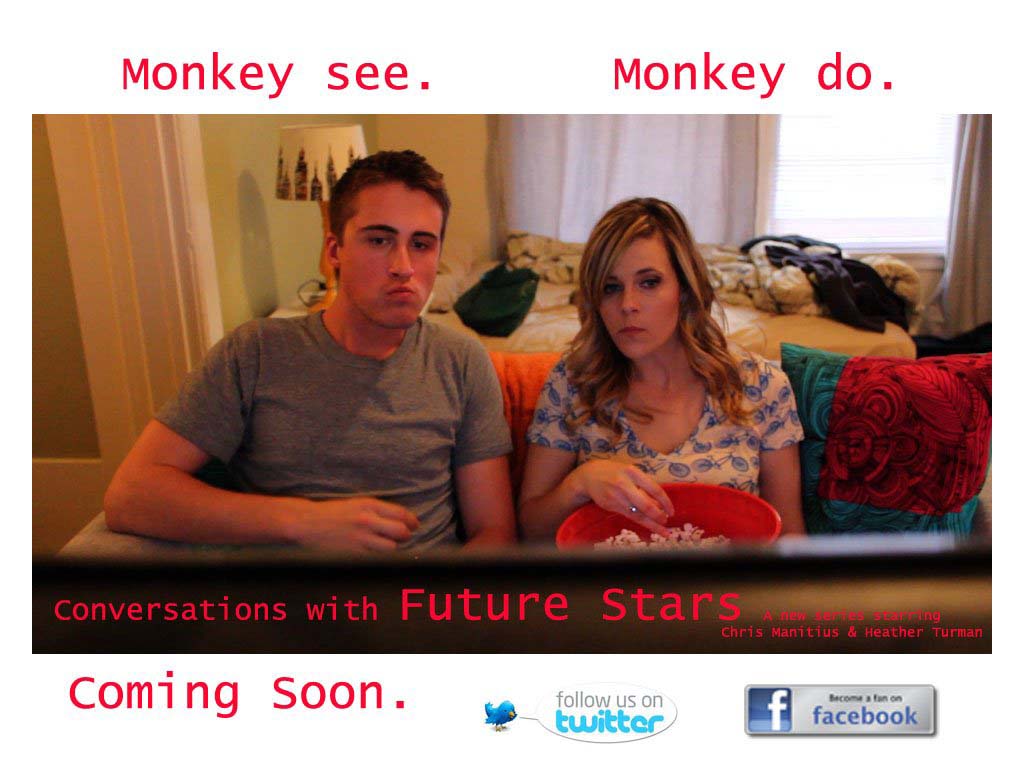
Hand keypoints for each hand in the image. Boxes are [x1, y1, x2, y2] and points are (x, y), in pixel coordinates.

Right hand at [290, 497, 419, 551]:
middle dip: (406, 535)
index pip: (401, 514)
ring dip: (393, 547)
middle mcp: (368, 520)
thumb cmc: (332, 513)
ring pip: (391, 547)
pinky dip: (379, 555)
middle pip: (400, 531)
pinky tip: (376, 552)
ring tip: (389, 545)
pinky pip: (376, 556)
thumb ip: (377, 510)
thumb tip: (399, 519)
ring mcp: (361, 537)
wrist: (308, 523)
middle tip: (405, 536)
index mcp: (369, 505)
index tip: (414, 525)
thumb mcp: (356, 504)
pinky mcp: (354, 552)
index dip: (411, 521)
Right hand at [571, 460, 673, 534]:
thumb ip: (643, 485)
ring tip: (662, 530)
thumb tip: (660, 504)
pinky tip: (647, 525)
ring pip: (637, 514)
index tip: (671, 511)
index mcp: (633, 472)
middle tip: (666, 521)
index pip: (654, 489)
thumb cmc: (614, 472)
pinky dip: (640, 521)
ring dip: (652, 523)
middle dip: (658, 516)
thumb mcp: (629, 472)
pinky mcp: (610, 505)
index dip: (665, 502)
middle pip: (646, 505)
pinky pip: (629, 515)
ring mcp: (616, 496)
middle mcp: (624, 484)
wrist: (589, 475)